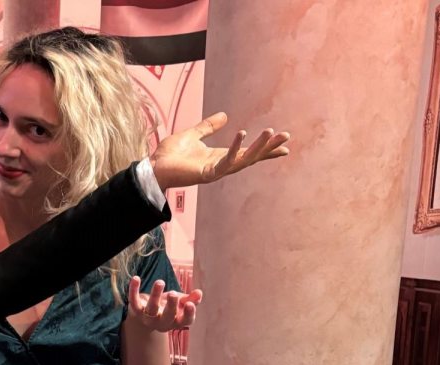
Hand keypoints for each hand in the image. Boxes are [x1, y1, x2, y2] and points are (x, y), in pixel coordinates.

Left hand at [125, 277, 200, 332]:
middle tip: (174, 294)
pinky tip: (136, 278)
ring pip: (152, 308)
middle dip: (171, 305)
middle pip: (168, 316)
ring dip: (155, 295)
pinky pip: (134, 301)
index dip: (188, 313)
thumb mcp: (181, 303)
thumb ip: (191, 299)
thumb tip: (199, 293)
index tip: (190, 304)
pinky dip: (134, 290)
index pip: (185, 320)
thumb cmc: (169, 307)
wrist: (146, 315)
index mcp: (177, 321)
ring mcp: (148, 318)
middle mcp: (162, 322)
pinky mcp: (136, 310)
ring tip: (160, 282)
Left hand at [151, 112, 289, 189]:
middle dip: (269, 147)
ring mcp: (216, 171)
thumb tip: (225, 116)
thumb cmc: (170, 155)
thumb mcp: (192, 135)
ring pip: (244, 159)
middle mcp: (221, 165)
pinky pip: (226, 161)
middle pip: (251, 157)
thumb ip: (208, 127)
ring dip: (259, 147)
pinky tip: (242, 134)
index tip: (285, 144)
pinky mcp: (207, 173)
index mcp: (219, 156)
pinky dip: (235, 148)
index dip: (265, 148)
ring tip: (271, 133)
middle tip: (286, 137)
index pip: (248, 152)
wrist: (153, 167)